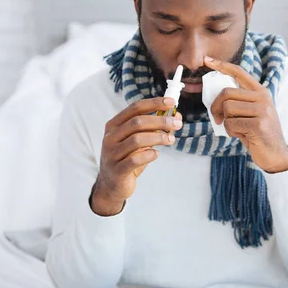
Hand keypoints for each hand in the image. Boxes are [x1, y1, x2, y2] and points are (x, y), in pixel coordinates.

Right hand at [92, 97, 182, 215]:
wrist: (112, 185)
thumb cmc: (128, 158)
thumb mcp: (141, 141)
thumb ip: (155, 128)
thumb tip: (176, 116)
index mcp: (114, 125)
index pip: (135, 108)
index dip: (154, 103)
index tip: (172, 102)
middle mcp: (110, 137)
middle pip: (137, 122)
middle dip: (160, 121)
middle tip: (177, 123)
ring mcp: (112, 154)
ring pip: (137, 139)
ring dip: (158, 137)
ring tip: (171, 139)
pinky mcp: (117, 170)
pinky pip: (134, 159)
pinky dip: (149, 155)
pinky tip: (156, 154)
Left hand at [204, 56, 287, 173]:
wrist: (276, 155)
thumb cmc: (259, 134)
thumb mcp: (253, 113)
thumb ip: (240, 102)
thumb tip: (216, 98)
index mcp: (260, 92)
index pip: (239, 72)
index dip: (222, 66)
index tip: (207, 61)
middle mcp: (263, 98)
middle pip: (226, 93)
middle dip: (216, 107)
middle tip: (217, 119)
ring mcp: (262, 111)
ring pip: (227, 109)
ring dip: (226, 122)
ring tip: (238, 129)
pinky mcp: (259, 124)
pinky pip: (231, 124)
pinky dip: (231, 132)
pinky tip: (243, 136)